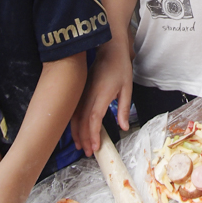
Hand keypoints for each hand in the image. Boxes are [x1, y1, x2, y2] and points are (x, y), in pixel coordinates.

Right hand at [71, 40, 132, 155]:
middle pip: (82, 121)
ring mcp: (83, 92)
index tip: (95, 147)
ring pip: (75, 117)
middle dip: (84, 139)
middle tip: (88, 152)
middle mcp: (89, 94)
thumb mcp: (127, 88)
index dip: (93, 134)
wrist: (109, 50)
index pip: (94, 118)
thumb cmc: (120, 68)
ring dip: (77, 133)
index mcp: (101, 94)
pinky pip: (74, 110)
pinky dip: (74, 123)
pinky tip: (76, 131)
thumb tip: (123, 127)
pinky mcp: (80, 91)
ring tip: (80, 146)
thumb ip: (123, 108)